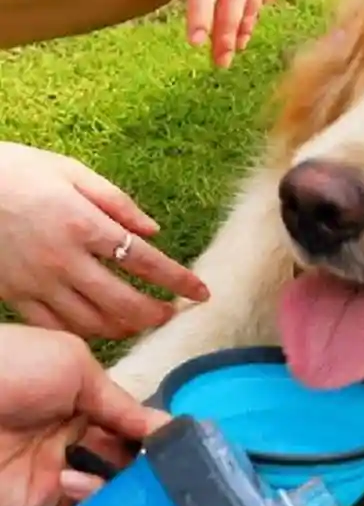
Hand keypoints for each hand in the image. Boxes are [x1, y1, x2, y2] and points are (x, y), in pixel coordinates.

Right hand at [0, 142, 208, 339]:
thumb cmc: (16, 170)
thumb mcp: (71, 171)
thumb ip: (117, 203)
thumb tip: (154, 230)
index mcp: (84, 224)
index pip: (146, 262)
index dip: (179, 280)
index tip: (202, 292)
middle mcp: (64, 260)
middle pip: (124, 303)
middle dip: (157, 314)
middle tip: (173, 313)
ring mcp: (37, 283)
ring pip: (92, 323)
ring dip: (126, 329)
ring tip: (143, 323)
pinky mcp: (14, 296)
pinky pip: (56, 328)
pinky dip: (84, 334)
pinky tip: (100, 329)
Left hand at [0, 324, 169, 505]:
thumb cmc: (12, 367)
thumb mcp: (76, 367)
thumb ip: (122, 403)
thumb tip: (167, 426)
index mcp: (84, 403)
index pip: (132, 424)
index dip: (155, 432)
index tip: (183, 439)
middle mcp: (75, 439)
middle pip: (126, 459)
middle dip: (146, 462)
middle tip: (163, 462)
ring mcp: (57, 473)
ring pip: (109, 488)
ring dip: (121, 483)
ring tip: (118, 471)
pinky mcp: (37, 504)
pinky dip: (88, 501)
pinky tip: (73, 480)